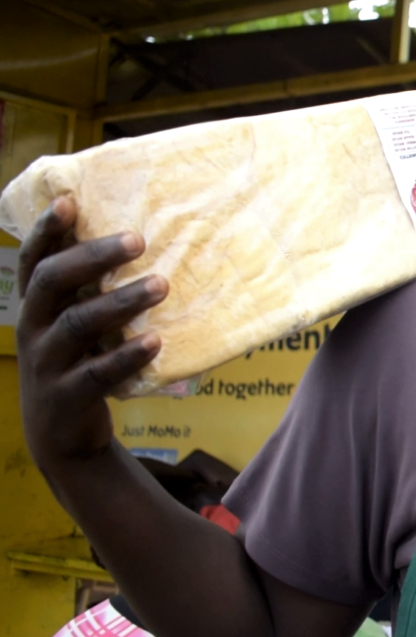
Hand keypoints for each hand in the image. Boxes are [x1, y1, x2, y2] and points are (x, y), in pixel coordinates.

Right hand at [16, 197, 167, 467]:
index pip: (34, 260)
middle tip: (138, 240)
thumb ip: (89, 289)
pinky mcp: (66, 396)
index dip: (46, 230)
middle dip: (92, 257)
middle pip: (53, 281)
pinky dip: (126, 356)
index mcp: (36, 305)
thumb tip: (136, 238)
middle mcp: (33, 328)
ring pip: (77, 324)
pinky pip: (96, 373)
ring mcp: (46, 363)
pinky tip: (155, 342)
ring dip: (121, 302)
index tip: (69, 201)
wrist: (61, 435)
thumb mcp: (74, 322)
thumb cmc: (78, 361)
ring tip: (161, 285)